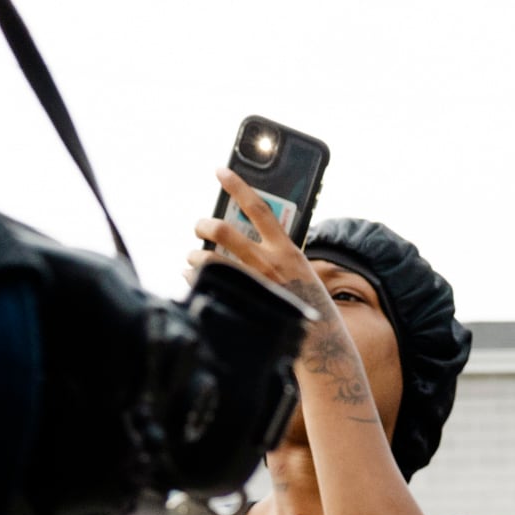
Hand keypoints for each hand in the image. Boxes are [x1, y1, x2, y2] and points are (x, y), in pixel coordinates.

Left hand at [191, 170, 329, 318]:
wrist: (322, 343)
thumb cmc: (310, 304)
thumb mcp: (301, 271)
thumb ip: (278, 253)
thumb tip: (249, 237)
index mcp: (287, 250)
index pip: (259, 208)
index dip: (237, 186)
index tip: (221, 171)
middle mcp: (269, 263)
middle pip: (224, 231)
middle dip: (204, 225)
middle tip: (199, 227)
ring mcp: (255, 284)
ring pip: (210, 259)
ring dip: (194, 256)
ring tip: (192, 258)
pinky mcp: (245, 302)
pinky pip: (209, 284)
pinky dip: (194, 279)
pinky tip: (192, 279)